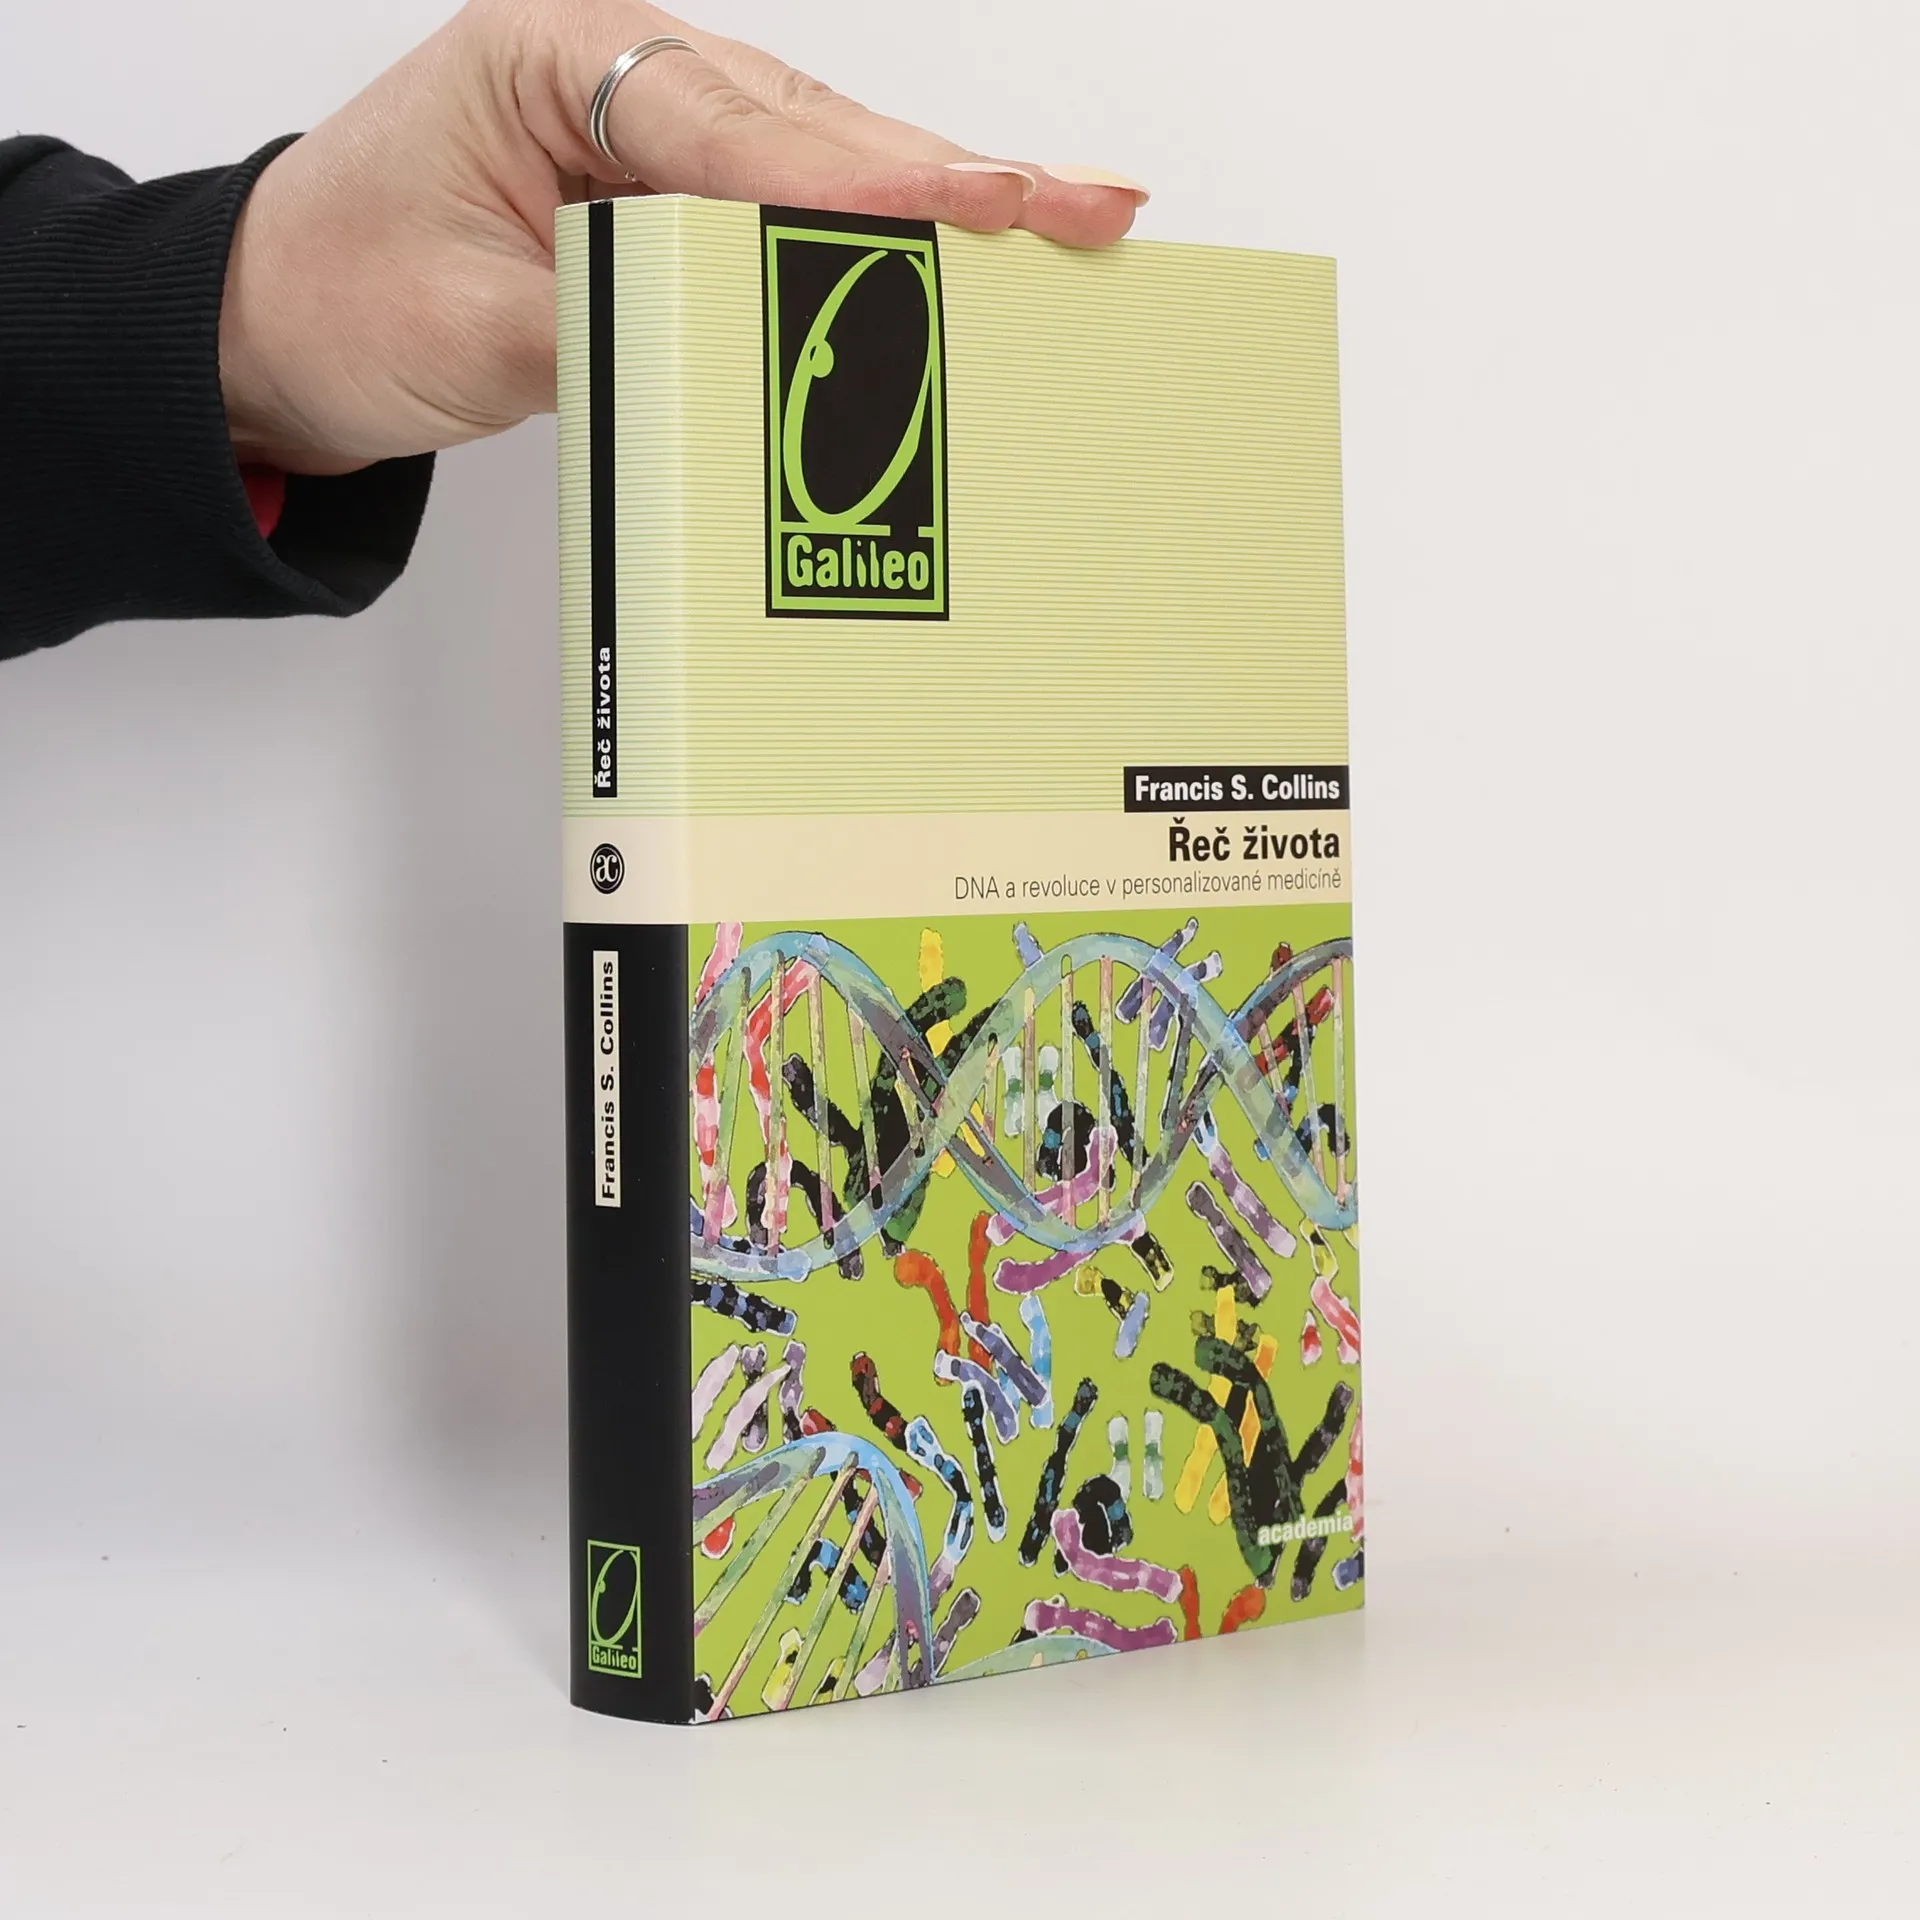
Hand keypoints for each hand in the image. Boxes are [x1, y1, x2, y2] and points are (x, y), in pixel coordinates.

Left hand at [219, 0, 1147, 474]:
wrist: (267, 324)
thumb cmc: (335, 292)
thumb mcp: (460, 325)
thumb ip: (608, 331)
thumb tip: (738, 353)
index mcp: (553, 59)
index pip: (733, 125)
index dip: (860, 176)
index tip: (964, 208)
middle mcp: (617, 76)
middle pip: (812, 124)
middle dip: (949, 171)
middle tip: (1081, 204)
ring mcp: (650, 133)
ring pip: (820, 158)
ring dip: (938, 198)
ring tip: (1065, 218)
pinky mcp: (665, 199)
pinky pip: (789, 208)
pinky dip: (878, 234)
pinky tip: (966, 244)